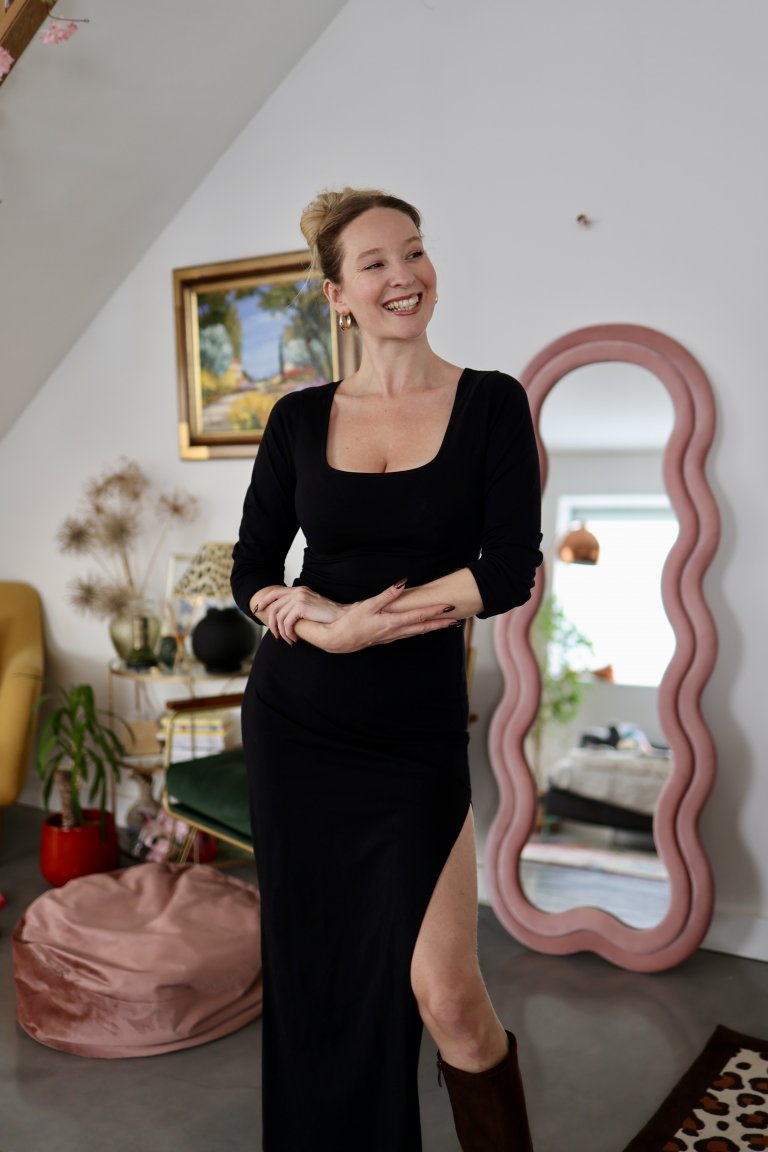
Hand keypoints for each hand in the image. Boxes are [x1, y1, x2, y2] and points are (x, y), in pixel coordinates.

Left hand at [257, 585, 342, 643]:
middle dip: (272, 624)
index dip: (265, 601)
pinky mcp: (301, 607)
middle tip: (276, 636)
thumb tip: (285, 618)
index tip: (258, 610)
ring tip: (289, 640)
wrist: (341, 617)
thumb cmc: (327, 616)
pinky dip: (288, 633)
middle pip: (274, 607)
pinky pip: (286, 622)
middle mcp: (297, 592)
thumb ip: (298, 607)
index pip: (275, 593)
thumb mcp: (311, 607)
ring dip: (282, 632)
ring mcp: (299, 598)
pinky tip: (294, 638)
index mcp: (299, 590)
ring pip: (279, 617)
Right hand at [320, 581, 458, 653]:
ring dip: (432, 628)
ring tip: (445, 624)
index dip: (435, 611)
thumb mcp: (368, 605)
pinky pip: (409, 634)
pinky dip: (420, 631)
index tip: (449, 607)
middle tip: (457, 620)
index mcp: (393, 622)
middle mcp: (396, 632)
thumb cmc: (351, 622)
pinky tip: (422, 629)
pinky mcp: (387, 638)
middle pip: (423, 627)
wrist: (339, 640)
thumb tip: (402, 583)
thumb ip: (387, 594)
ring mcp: (392, 637)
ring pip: (417, 632)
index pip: (419, 616)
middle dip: (441, 624)